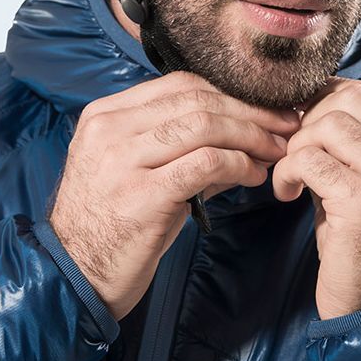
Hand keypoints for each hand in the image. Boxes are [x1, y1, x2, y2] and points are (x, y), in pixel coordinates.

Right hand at [49, 71, 299, 320]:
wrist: (74, 275)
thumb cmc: (112, 226)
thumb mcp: (136, 172)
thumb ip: (179, 148)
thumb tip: (244, 134)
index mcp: (105, 115)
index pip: (181, 84)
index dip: (232, 93)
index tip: (266, 108)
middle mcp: (110, 130)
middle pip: (199, 100)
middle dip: (251, 112)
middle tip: (286, 127)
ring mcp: (123, 160)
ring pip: (206, 125)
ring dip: (252, 136)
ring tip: (276, 152)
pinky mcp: (143, 194)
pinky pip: (207, 163)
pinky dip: (240, 164)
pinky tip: (255, 176)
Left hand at [271, 78, 360, 319]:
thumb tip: (317, 94)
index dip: (329, 101)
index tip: (307, 129)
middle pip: (352, 98)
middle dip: (311, 120)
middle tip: (297, 153)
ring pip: (330, 124)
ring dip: (297, 147)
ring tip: (293, 176)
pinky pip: (311, 159)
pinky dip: (287, 172)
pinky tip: (287, 193)